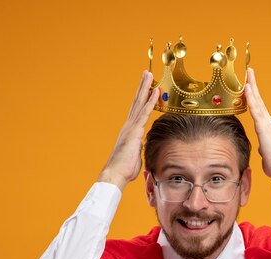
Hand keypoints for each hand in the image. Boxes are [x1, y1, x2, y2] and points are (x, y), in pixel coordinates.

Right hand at [98, 71, 159, 189]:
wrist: (115, 174)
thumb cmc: (124, 170)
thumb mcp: (134, 157)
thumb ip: (138, 150)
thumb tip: (138, 150)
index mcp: (129, 132)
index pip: (137, 111)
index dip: (142, 99)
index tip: (146, 88)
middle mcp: (129, 126)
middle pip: (137, 102)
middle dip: (142, 87)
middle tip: (147, 73)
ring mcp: (131, 127)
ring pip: (140, 103)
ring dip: (145, 88)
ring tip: (149, 74)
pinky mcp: (135, 131)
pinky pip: (145, 113)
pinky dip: (150, 101)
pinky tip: (155, 91)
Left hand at [244, 68, 270, 180]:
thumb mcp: (267, 155)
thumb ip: (264, 149)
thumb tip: (262, 149)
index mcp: (267, 129)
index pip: (258, 109)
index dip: (254, 97)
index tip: (249, 86)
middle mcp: (268, 123)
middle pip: (259, 101)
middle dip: (254, 86)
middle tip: (249, 72)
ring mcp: (267, 124)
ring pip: (258, 102)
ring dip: (252, 87)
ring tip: (248, 75)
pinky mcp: (264, 127)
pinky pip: (256, 109)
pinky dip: (252, 98)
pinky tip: (248, 88)